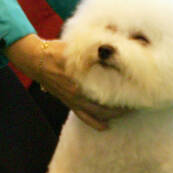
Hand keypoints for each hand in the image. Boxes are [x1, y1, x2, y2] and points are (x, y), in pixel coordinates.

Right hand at [5, 36, 126, 130]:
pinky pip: (83, 117)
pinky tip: (105, 126)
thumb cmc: (57, 51)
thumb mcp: (78, 45)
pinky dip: (95, 122)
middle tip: (136, 102)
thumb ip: (96, 46)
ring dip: (112, 115)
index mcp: (81, 79)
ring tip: (126, 113)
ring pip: (96, 114)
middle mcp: (78, 93)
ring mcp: (73, 100)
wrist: (36, 59)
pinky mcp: (69, 102)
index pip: (108, 87)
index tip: (136, 88)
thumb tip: (114, 46)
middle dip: (122, 106)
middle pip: (105, 105)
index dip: (123, 89)